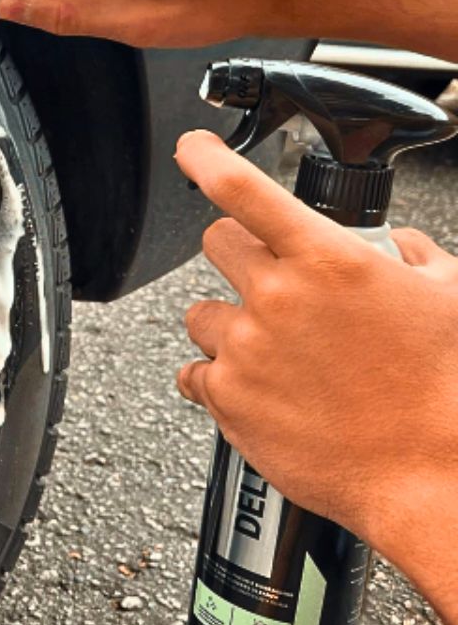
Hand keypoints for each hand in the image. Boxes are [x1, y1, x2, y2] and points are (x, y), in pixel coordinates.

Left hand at [175, 130, 457, 624]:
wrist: (432, 478)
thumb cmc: (445, 394)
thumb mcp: (449, 301)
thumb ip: (413, 258)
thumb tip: (397, 247)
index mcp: (328, 260)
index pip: (243, 187)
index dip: (206, 157)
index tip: (192, 147)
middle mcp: (277, 297)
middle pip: (217, 242)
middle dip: (241, 253)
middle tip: (271, 281)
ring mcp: (245, 348)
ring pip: (201, 312)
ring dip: (228, 323)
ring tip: (275, 353)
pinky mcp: (227, 398)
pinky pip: (195, 372)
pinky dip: (217, 378)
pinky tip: (259, 390)